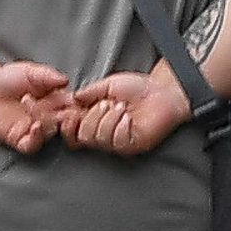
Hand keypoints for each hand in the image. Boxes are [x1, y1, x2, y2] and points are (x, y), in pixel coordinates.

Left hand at [0, 57, 75, 154]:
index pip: (73, 105)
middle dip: (66, 118)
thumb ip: (47, 75)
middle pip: (64, 121)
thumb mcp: (29, 72)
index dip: (77, 105)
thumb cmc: (7, 79)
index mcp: (55, 99)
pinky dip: (36, 139)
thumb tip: (65, 80)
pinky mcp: (19, 139)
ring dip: (49, 125)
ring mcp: (34, 129)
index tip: (76, 101)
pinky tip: (35, 126)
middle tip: (63, 111)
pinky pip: (32, 145)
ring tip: (41, 114)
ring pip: (49, 133)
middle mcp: (48, 116)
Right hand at [66, 68, 192, 156]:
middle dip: (92, 116)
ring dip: (109, 118)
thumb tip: (72, 99)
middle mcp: (104, 134)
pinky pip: (117, 140)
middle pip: (83, 136)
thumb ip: (88, 93)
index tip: (71, 112)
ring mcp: (117, 142)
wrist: (162, 92)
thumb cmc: (138, 88)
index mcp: (95, 120)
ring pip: (99, 138)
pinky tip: (129, 117)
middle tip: (106, 104)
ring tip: (122, 107)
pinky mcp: (131, 145)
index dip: (69, 124)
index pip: (73, 133)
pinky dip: (121, 125)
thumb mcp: (107, 85)